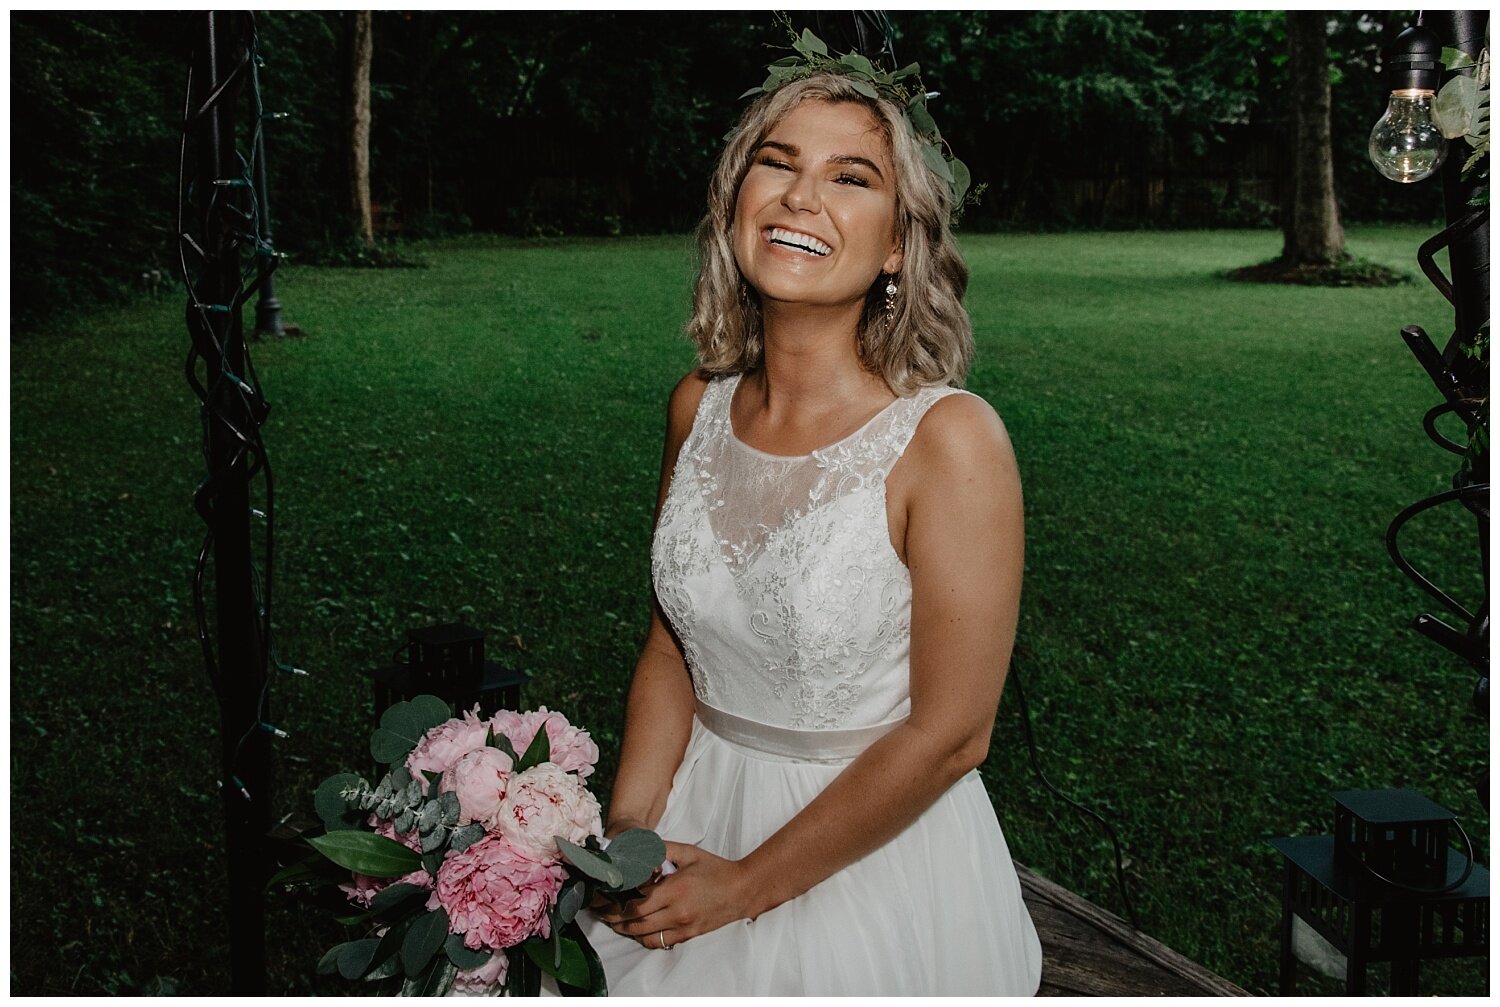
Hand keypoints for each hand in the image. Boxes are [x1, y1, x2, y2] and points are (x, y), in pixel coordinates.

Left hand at [593, 841, 755, 949]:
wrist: (743, 890)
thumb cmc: (716, 869)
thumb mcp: (689, 853)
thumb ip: (663, 849)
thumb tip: (640, 847)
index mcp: (674, 889)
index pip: (635, 903)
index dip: (615, 903)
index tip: (603, 899)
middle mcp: (676, 911)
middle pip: (635, 922)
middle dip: (614, 918)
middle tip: (601, 912)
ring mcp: (682, 926)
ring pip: (644, 935)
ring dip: (626, 930)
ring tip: (614, 922)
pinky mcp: (688, 935)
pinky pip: (660, 942)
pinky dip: (645, 938)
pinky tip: (638, 930)